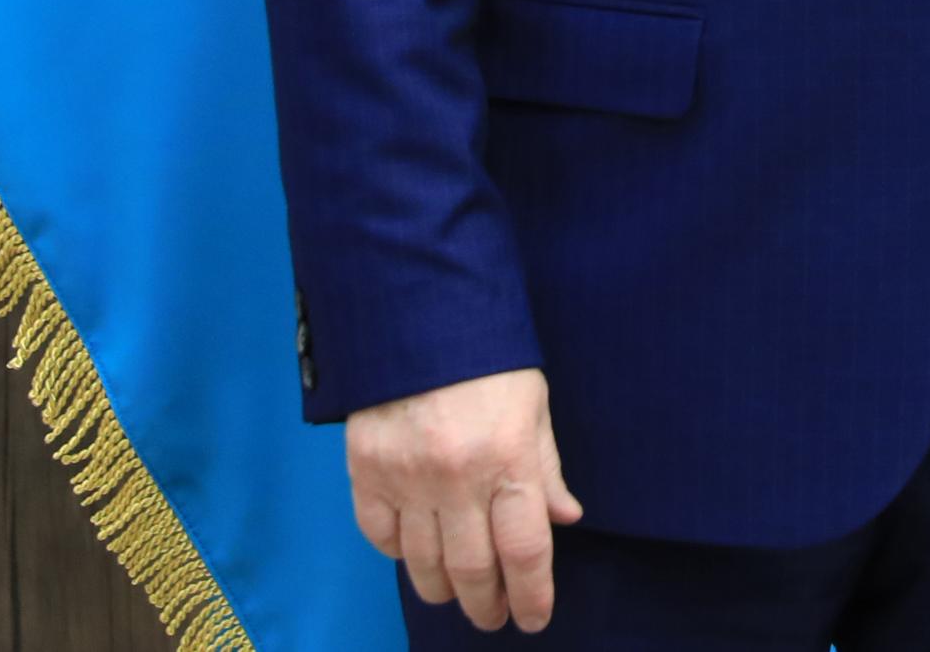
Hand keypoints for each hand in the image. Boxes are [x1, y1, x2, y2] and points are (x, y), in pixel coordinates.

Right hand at [344, 366, 581, 632]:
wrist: (415, 312)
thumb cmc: (486, 356)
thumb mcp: (533, 404)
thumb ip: (545, 467)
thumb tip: (564, 519)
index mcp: (507, 458)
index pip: (524, 550)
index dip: (532, 594)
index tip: (534, 617)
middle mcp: (456, 477)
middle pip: (473, 569)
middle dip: (487, 604)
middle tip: (494, 617)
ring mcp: (406, 477)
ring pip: (423, 564)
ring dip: (443, 589)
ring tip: (458, 595)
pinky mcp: (365, 471)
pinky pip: (380, 536)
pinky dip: (398, 554)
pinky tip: (414, 553)